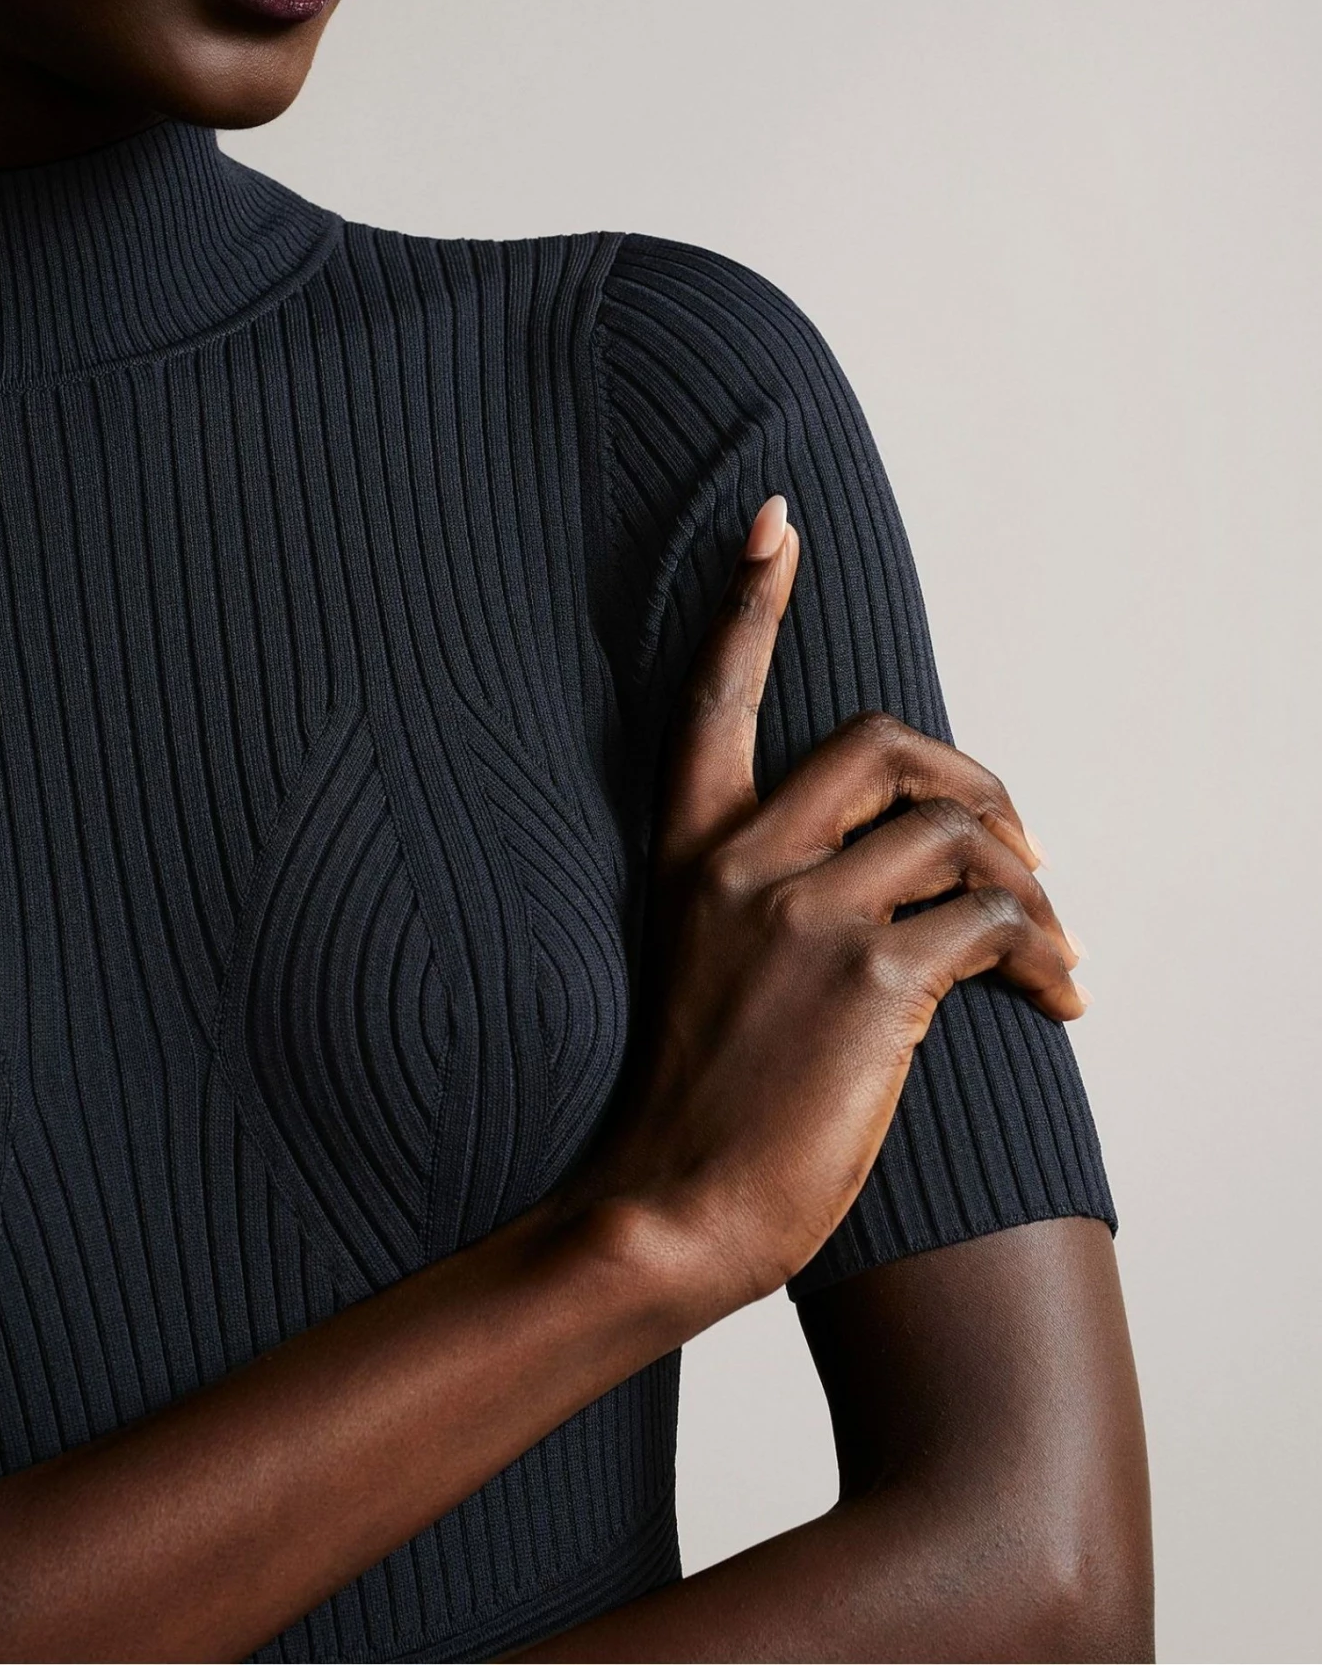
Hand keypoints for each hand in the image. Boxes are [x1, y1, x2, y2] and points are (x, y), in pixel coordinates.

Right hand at [564, 495, 1086, 1323]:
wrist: (672, 1208)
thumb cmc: (700, 1095)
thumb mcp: (706, 958)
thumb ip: (773, 884)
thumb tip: (907, 851)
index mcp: (691, 849)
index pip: (717, 696)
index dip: (748, 603)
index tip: (776, 522)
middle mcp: (742, 861)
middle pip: (887, 742)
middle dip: (977, 779)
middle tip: (1014, 845)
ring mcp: (806, 914)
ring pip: (960, 836)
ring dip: (1029, 886)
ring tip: (1050, 954)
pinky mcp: (872, 978)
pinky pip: (993, 921)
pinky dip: (1045, 954)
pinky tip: (1058, 999)